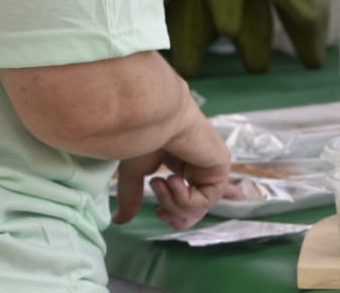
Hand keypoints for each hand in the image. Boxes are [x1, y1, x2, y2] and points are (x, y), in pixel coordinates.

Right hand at [113, 111, 229, 229]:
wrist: (154, 118)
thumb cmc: (143, 137)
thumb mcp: (134, 174)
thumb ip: (132, 197)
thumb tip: (119, 221)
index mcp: (183, 164)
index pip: (191, 198)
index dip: (177, 214)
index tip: (159, 213)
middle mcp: (200, 166)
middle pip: (197, 209)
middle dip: (177, 217)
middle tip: (161, 212)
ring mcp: (211, 166)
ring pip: (200, 208)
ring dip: (173, 204)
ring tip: (158, 182)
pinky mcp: (220, 167)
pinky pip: (207, 200)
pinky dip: (184, 197)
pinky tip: (172, 178)